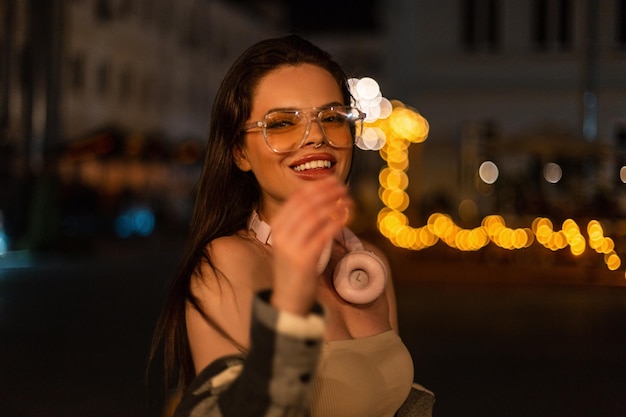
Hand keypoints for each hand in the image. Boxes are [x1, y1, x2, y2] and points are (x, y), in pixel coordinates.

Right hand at [270, 176, 351, 314]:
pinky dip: (336, 222)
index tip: (333, 180)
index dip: (317, 186)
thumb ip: (302, 220)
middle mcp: (281, 233)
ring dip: (334, 204)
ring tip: (348, 200)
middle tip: (345, 187)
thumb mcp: (291, 240)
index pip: (297, 197)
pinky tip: (346, 216)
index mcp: (277, 225)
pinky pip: (323, 234)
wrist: (289, 297)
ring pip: (315, 216)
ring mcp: (291, 246)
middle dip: (328, 192)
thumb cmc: (295, 266)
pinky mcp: (304, 259)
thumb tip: (324, 196)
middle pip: (307, 204)